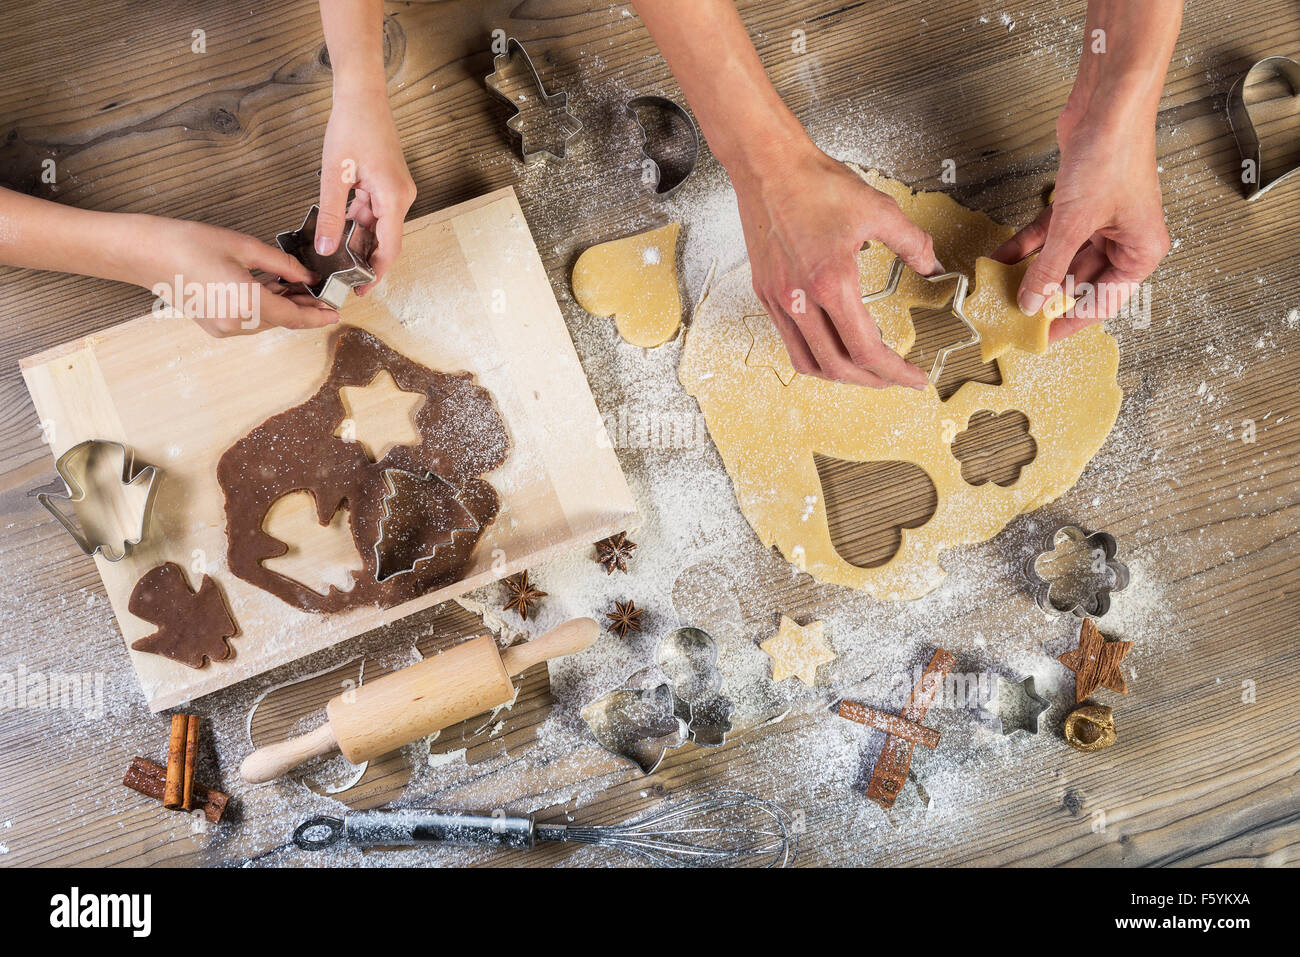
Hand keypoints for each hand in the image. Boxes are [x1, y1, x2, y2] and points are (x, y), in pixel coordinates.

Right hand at [126, 216, 338, 337]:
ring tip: (301, 289)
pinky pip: (249, 319)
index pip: (294, 317)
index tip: (335, 313)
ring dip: (285, 308)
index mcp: (246, 304)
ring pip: (266, 321)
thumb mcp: (244, 247)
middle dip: (304, 309)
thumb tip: (307, 277)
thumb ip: (282, 266)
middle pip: (281, 321)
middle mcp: (235, 323)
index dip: (317, 316)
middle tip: (322, 295)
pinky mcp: (213, 325)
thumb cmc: (189, 244)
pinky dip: (265, 307)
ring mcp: (222, 327)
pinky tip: (275, 290)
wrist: (144, 253)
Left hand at [315, 88, 415, 293]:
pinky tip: (341, 228)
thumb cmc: (352, 126)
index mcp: (394, 198)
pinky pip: (376, 213)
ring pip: (379, 227)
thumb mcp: (334, 175)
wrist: (362, 95)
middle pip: (386, 241)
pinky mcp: (388, 185)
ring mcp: (396, 191)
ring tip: (335, 254)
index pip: (390, 249)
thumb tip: (327, 249)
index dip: (376, 274)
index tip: (362, 291)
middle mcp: (402, 197)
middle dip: (364, 260)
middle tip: (341, 276)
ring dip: (359, 240)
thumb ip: (333, 216)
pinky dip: (360, 223)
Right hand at [735, 144, 939, 388]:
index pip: (866, 349)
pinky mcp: (765, 292)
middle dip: (871, 381)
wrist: (767, 166)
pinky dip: (814, 354)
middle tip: (894, 379)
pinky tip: (830, 345)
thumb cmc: (814, 183)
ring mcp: (778, 299)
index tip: (913, 378)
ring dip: (839, 375)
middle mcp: (799, 299)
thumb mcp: (877, 209)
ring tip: (862, 371)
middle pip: (837, 366)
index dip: (894, 372)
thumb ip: (911, 243)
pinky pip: (788, 340)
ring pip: (807, 362)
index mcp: (831, 283)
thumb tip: (931, 265)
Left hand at [992, 105, 1169, 341]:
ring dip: (1030, 272)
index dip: (1069, 322)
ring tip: (999, 291)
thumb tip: (1031, 303)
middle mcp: (1123, 239)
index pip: (1102, 302)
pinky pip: (1049, 235)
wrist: (1108, 103)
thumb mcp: (1074, 223)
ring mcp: (1100, 221)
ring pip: (1060, 259)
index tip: (1040, 338)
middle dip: (1044, 295)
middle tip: (1010, 315)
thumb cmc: (1112, 155)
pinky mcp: (1078, 202)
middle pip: (1079, 282)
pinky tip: (1000, 259)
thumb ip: (1050, 268)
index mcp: (1140, 252)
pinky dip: (1026, 246)